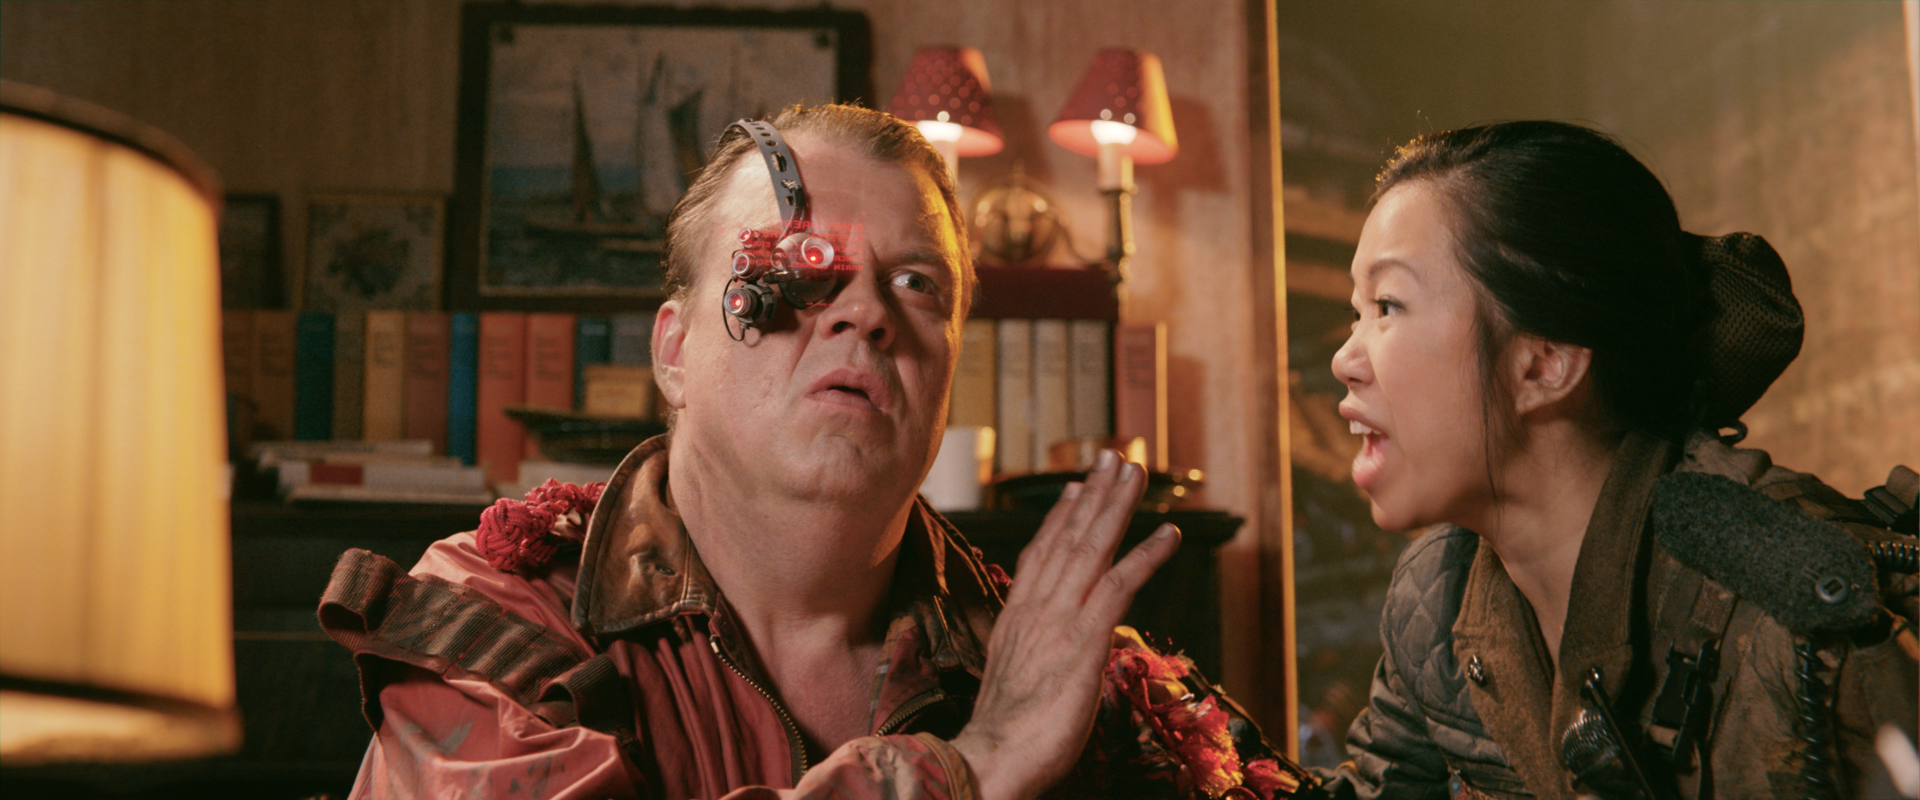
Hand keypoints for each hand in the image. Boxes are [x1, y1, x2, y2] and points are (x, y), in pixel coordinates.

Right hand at [949, 450, 1180, 799]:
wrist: (990, 756)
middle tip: (1114, 457)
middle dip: (1094, 494)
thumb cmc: (1003, 734)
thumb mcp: (1014, 682)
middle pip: (1068, 537)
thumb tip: (1048, 650)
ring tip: (1138, 471)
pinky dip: (1147, 555)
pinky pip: (1120, 585)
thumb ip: (1032, 656)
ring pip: (1092, 547)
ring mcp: (1060, 619)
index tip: (1075, 487)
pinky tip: (1170, 534)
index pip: (1041, 554)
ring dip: (1118, 505)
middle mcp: (1037, 607)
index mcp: (1017, 617)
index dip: (1060, 517)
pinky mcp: (1085, 639)